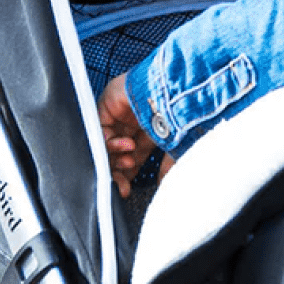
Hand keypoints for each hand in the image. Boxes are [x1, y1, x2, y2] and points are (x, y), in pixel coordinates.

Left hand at [98, 74, 173, 196]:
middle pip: (115, 151)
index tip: (127, 189)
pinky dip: (108, 141)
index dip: (126, 174)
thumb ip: (168, 167)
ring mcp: (121, 111)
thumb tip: (163, 185)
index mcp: (151, 129)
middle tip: (121, 186)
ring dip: (115, 157)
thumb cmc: (184, 116)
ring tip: (129, 161)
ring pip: (105, 141)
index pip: (131, 156)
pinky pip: (99, 127)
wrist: (180, 94)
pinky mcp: (109, 101)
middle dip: (116, 171)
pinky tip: (123, 144)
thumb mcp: (176, 148)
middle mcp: (134, 120)